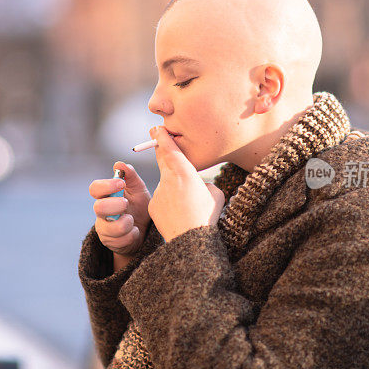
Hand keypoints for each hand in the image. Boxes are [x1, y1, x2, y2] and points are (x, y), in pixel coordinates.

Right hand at [90, 161, 151, 259]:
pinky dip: (132, 235)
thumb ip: (131, 177)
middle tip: (126, 204)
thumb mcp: (139, 190)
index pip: (95, 188)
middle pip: (98, 208)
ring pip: (110, 228)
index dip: (106, 185)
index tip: (121, 184)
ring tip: (133, 221)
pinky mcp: (110, 243)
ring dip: (126, 224)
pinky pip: (121, 240)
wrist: (145, 231)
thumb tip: (120, 163)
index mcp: (106, 196)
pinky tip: (135, 232)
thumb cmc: (139, 207)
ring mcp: (104, 228)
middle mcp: (101, 212)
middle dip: (114, 206)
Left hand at [148, 126, 224, 241]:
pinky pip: (162, 198)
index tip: (157, 128)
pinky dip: (169, 202)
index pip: (170, 149)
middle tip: (155, 135)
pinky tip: (179, 214)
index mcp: (185, 173)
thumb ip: (204, 183)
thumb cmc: (207, 216)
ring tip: (186, 205)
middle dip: (159, 147)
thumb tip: (198, 185)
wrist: (190, 240)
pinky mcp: (153, 205)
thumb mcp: (215, 194)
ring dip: (173, 187)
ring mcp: (158, 192)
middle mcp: (168, 179)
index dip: (163, 136)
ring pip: (165, 183)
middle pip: (162, 159)